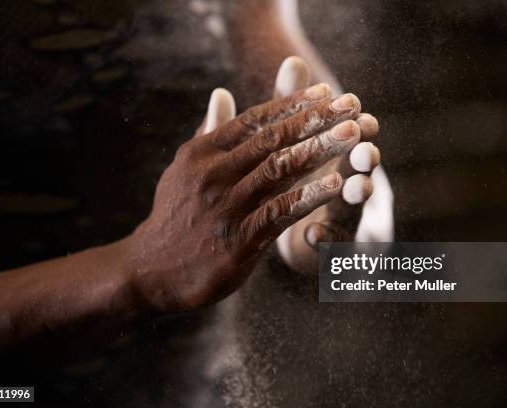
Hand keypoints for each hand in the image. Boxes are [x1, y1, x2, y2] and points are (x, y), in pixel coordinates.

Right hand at [127, 83, 364, 311]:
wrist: (152, 270)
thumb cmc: (176, 215)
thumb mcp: (184, 169)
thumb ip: (209, 132)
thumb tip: (221, 93)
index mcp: (202, 153)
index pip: (254, 120)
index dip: (293, 104)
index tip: (326, 92)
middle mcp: (213, 174)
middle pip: (272, 139)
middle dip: (315, 119)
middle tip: (352, 104)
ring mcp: (226, 207)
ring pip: (280, 170)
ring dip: (320, 150)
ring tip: (354, 134)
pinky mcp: (238, 240)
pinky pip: (280, 212)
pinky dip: (309, 196)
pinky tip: (337, 184)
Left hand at [272, 57, 390, 273]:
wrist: (291, 247)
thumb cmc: (295, 187)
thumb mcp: (289, 149)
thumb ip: (290, 109)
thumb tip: (291, 59)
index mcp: (341, 167)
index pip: (356, 143)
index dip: (360, 128)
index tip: (359, 110)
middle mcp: (352, 194)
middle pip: (363, 174)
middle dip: (366, 160)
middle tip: (365, 145)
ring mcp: (350, 228)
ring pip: (356, 212)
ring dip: (357, 199)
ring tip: (357, 185)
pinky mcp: (337, 259)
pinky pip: (337, 253)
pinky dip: (328, 242)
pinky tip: (313, 234)